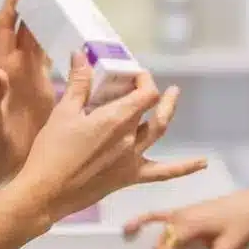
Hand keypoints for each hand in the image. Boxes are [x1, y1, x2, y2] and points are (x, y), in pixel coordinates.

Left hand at [0, 0, 55, 194]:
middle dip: (39, 2)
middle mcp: (17, 67)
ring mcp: (30, 77)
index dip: (15, 3)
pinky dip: (67, 47)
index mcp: (4, 69)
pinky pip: (55, 61)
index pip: (8, 27)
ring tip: (73, 2)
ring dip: (54, 20)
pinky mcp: (42, 90)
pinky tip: (85, 42)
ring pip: (42, 40)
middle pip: (28, 26)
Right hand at [12, 54, 206, 223]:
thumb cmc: (51, 153)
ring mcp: (132, 159)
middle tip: (148, 82)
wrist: (46, 193)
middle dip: (154, 93)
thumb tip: (81, 56)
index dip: (144, 79)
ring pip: (158, 131)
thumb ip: (78, 84)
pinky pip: (163, 173)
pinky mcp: (128, 177)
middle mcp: (130, 138)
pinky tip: (202, 163)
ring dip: (167, 113)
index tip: (132, 74)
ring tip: (173, 98)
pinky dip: (184, 168)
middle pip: (153, 109)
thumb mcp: (63, 113)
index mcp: (116, 119)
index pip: (144, 92)